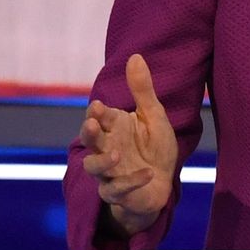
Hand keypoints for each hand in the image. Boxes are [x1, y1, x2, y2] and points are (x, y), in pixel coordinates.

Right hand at [78, 54, 179, 236]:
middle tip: (92, 124)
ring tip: (117, 154)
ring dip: (102, 161)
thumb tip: (135, 55)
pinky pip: (116, 190)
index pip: (98, 116)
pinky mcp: (117, 193)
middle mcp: (106, 147)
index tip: (99, 106)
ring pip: (93, 167)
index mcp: (113, 127)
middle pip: (89, 140)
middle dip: (88, 133)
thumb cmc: (155, 148)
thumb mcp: (154, 116)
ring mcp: (108, 172)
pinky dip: (131, 182)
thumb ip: (142, 89)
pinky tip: (147, 173)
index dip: (96, 112)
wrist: (162, 184)